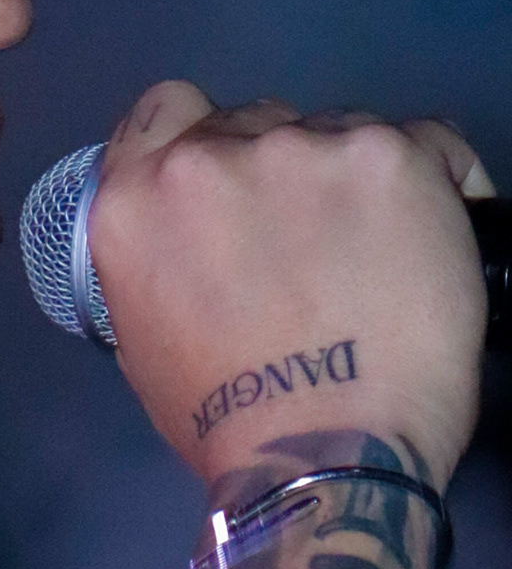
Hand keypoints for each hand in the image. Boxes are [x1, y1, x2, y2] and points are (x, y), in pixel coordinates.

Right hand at [89, 79, 487, 494]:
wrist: (324, 457)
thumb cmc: (229, 426)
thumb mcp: (145, 339)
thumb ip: (157, 262)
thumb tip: (198, 244)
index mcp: (135, 202)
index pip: (164, 110)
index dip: (203, 136)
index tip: (234, 176)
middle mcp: (207, 158)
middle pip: (256, 122)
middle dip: (282, 172)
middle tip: (313, 246)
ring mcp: (301, 151)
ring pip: (338, 129)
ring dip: (352, 178)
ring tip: (378, 257)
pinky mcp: (390, 157)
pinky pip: (426, 144)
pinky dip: (434, 182)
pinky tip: (432, 235)